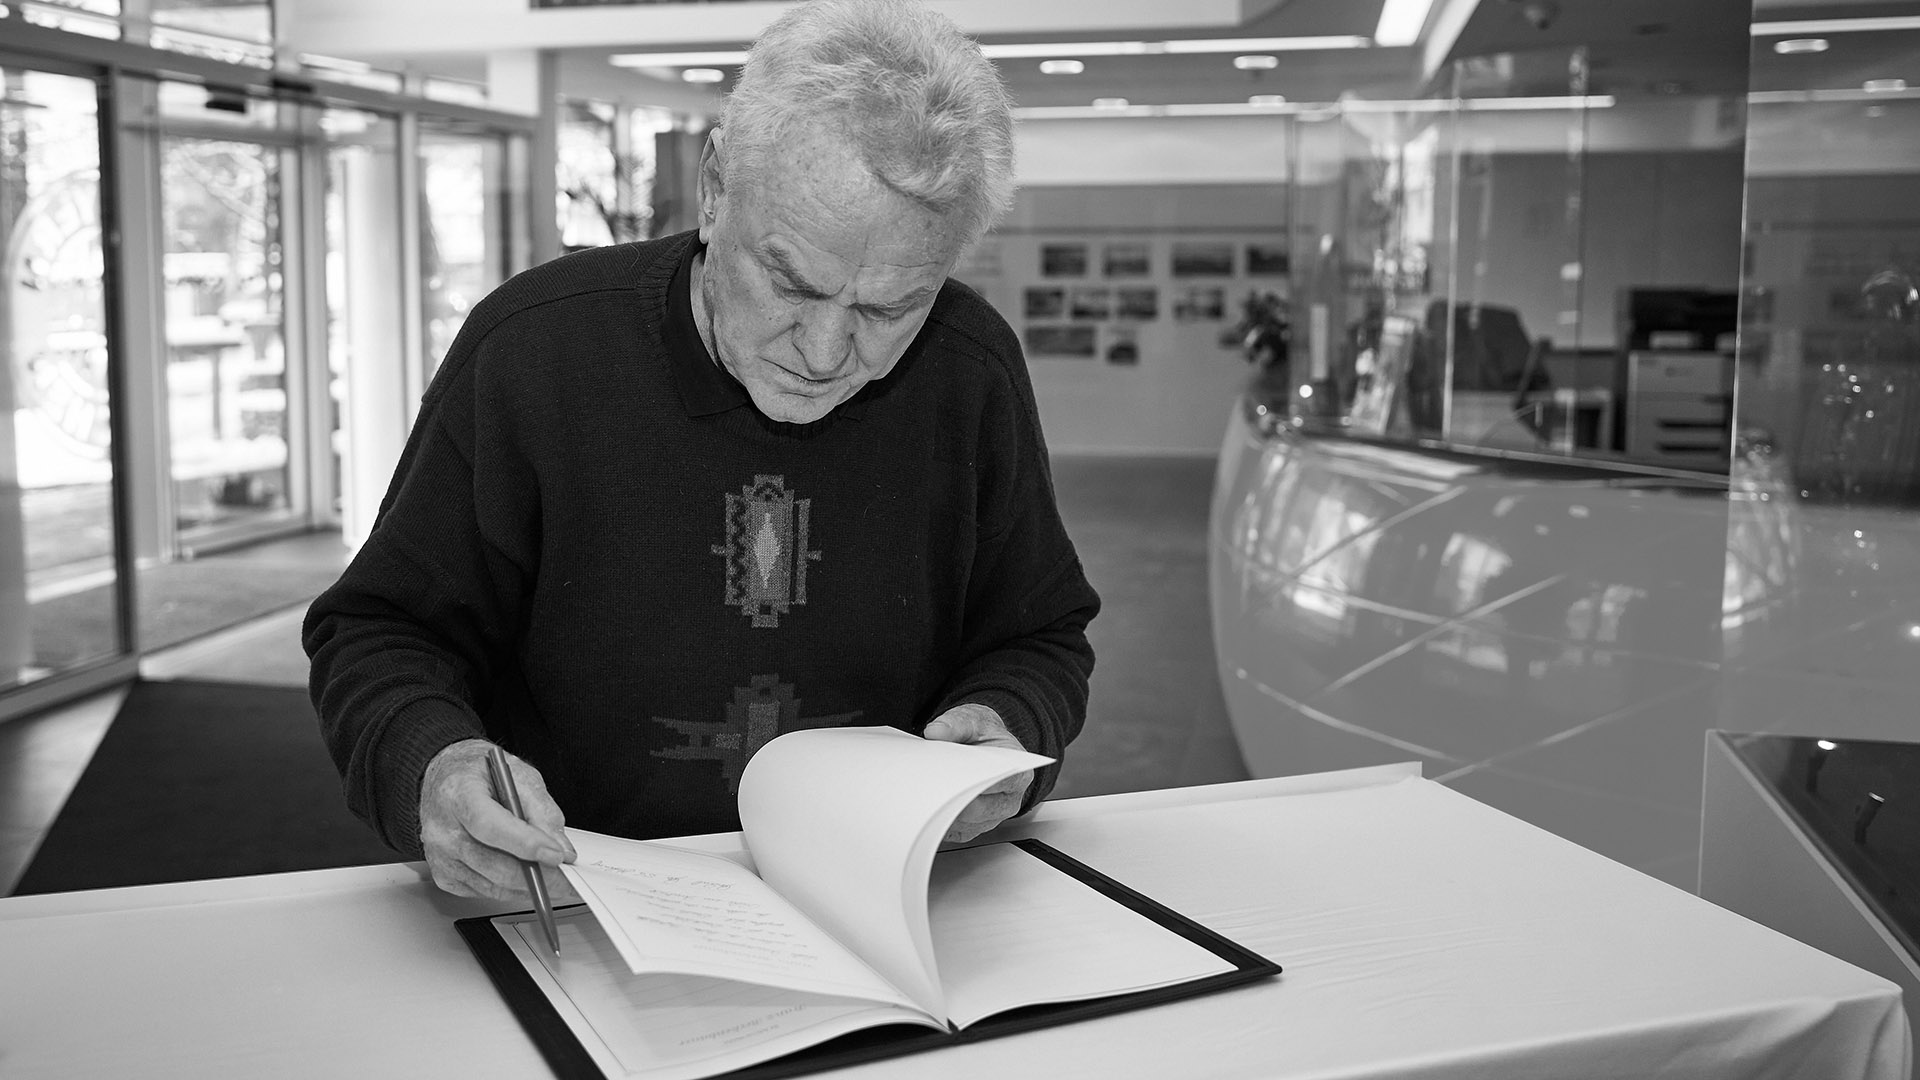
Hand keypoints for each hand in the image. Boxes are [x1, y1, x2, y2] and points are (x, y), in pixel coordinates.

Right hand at [419, 738, 578, 902]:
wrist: (443, 780)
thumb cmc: (478, 774)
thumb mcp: (518, 774)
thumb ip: (542, 809)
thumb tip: (560, 847)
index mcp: (458, 795)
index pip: (490, 826)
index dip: (525, 844)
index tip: (556, 855)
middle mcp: (442, 829)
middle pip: (493, 864)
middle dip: (538, 875)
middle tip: (568, 878)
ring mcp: (439, 856)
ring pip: (493, 885)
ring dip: (528, 886)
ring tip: (554, 879)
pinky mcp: (443, 876)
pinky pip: (484, 892)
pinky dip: (510, 889)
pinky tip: (524, 876)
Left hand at [922, 704, 1032, 842]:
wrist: (983, 747)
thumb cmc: (984, 737)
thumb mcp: (975, 720)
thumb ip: (957, 723)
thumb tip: (937, 731)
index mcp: (1018, 774)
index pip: (998, 783)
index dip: (974, 779)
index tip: (950, 772)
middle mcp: (1008, 802)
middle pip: (977, 810)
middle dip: (951, 795)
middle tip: (929, 780)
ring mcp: (990, 818)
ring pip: (962, 824)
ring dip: (942, 808)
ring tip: (926, 787)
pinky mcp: (971, 828)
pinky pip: (952, 831)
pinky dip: (938, 818)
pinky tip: (928, 799)